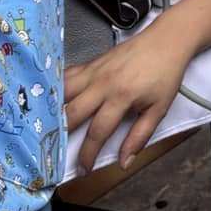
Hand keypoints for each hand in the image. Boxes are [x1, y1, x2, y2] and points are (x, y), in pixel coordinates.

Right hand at [63, 22, 191, 176]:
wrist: (166, 40)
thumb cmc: (165, 73)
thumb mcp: (158, 109)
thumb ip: (139, 137)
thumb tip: (124, 162)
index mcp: (121, 97)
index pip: (97, 133)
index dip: (87, 155)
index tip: (83, 170)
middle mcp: (102, 83)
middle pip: (73, 113)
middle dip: (61, 137)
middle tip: (54, 153)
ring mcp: (94, 71)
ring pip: (63, 93)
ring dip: (52, 110)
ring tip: (43, 128)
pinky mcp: (91, 63)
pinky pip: (67, 76)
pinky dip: (56, 89)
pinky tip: (48, 100)